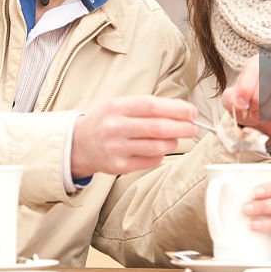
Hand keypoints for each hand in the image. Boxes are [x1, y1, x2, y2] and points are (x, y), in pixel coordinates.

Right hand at [71, 96, 197, 177]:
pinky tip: (159, 150)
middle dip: (181, 128)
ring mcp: (117, 148)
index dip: (175, 109)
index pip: (152, 106)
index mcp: (117, 107)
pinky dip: (160, 155)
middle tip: (193, 128)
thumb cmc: (105, 121)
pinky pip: (150, 161)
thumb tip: (181, 109)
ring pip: (156, 147)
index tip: (191, 112)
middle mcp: (116, 127)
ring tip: (176, 138)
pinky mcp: (118, 166)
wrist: (78, 144)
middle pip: (157, 128)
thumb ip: (147, 106)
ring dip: (173, 143)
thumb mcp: (120, 105)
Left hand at [222, 55, 270, 141]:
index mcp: (257, 63)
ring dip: (270, 112)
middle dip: (257, 105)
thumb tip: (240, 103)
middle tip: (253, 113)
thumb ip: (232, 99)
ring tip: (264, 115)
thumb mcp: (232, 101)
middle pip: (267, 84)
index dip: (246, 89)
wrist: (264, 119)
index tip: (241, 105)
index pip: (254, 70)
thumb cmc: (248, 105)